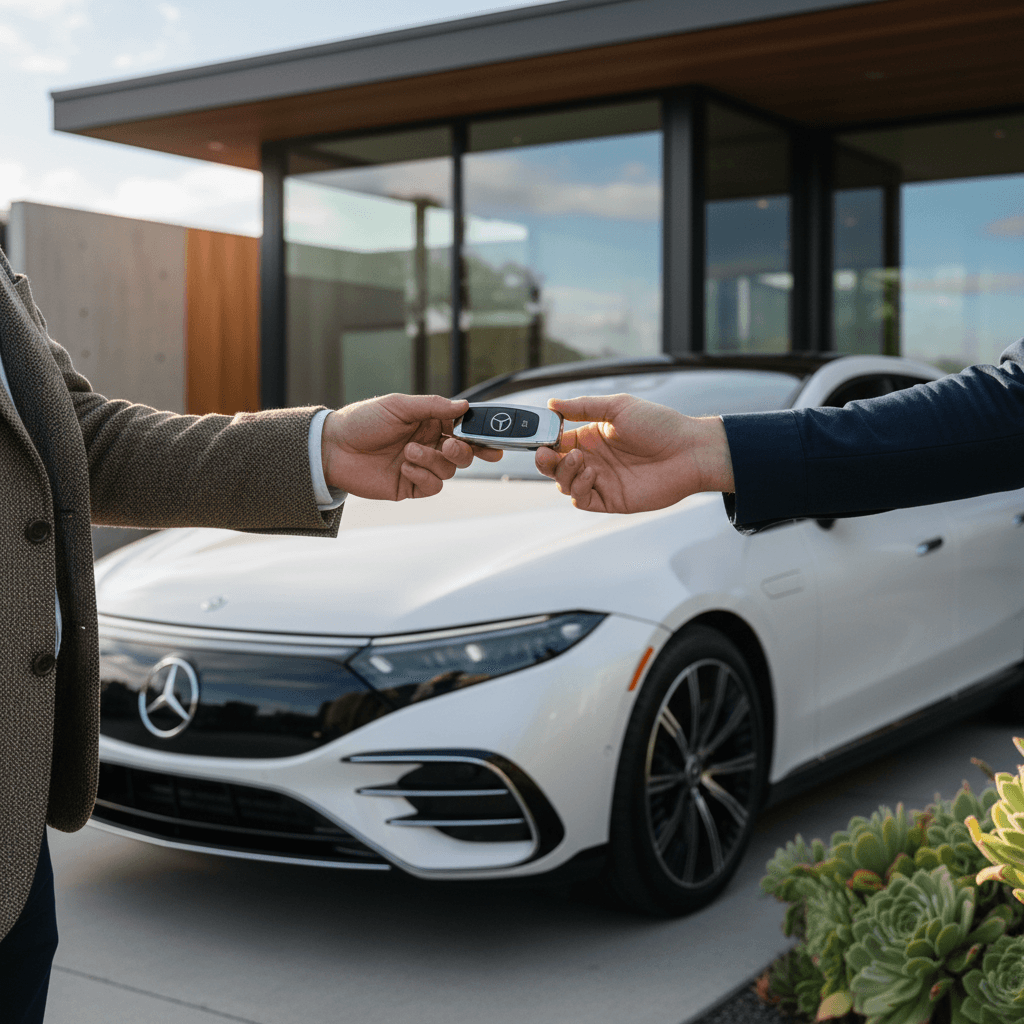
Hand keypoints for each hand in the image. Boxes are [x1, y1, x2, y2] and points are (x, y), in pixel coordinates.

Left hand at [322, 394, 501, 500]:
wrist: (334, 448)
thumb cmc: (363, 421)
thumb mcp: (399, 405)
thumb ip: (434, 406)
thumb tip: (464, 407)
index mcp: (431, 422)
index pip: (464, 428)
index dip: (481, 435)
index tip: (493, 441)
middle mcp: (430, 444)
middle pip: (464, 453)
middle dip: (462, 452)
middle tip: (448, 447)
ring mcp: (422, 466)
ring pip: (449, 470)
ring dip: (432, 461)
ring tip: (408, 452)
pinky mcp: (411, 485)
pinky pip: (433, 486)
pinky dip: (423, 476)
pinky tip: (404, 466)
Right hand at [534, 394, 734, 512]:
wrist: (689, 452)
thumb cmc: (659, 425)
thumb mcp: (618, 407)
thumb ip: (583, 407)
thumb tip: (551, 403)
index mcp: (592, 436)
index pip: (557, 441)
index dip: (544, 440)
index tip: (538, 436)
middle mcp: (593, 459)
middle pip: (554, 466)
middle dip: (544, 461)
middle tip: (544, 454)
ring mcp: (601, 480)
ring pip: (564, 483)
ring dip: (562, 472)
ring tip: (579, 460)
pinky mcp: (610, 500)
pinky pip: (581, 499)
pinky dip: (577, 488)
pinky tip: (590, 474)